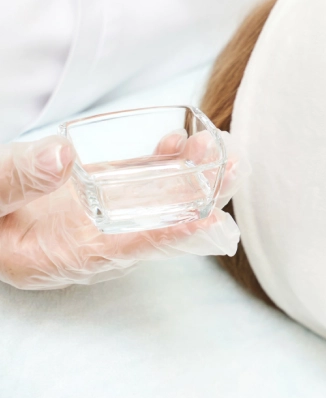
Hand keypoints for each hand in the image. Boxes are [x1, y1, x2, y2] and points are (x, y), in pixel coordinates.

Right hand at [0, 132, 244, 290]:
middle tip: (232, 170)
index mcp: (54, 257)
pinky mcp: (90, 194)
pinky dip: (160, 163)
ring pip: (149, 202)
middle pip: (151, 227)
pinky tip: (181, 140)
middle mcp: (83, 242)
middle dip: (196, 201)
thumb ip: (14, 181)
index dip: (167, 234)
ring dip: (188, 177)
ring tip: (220, 148)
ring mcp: (90, 218)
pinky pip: (133, 182)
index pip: (121, 249)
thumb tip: (61, 157)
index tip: (208, 219)